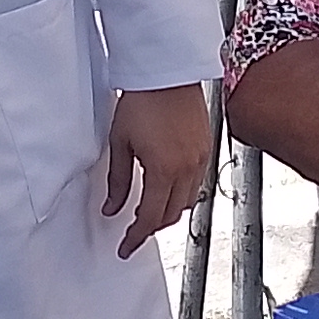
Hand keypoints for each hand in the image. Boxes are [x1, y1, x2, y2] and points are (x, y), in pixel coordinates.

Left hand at [101, 85, 213, 257]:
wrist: (166, 71)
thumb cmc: (142, 99)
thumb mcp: (120, 143)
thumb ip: (117, 181)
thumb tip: (111, 207)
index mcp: (163, 169)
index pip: (149, 217)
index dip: (136, 237)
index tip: (126, 247)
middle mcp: (187, 168)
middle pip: (171, 214)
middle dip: (151, 227)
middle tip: (134, 231)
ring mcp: (201, 158)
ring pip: (187, 201)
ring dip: (168, 211)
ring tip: (149, 211)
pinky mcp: (207, 147)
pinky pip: (198, 183)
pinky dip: (182, 194)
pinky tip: (168, 188)